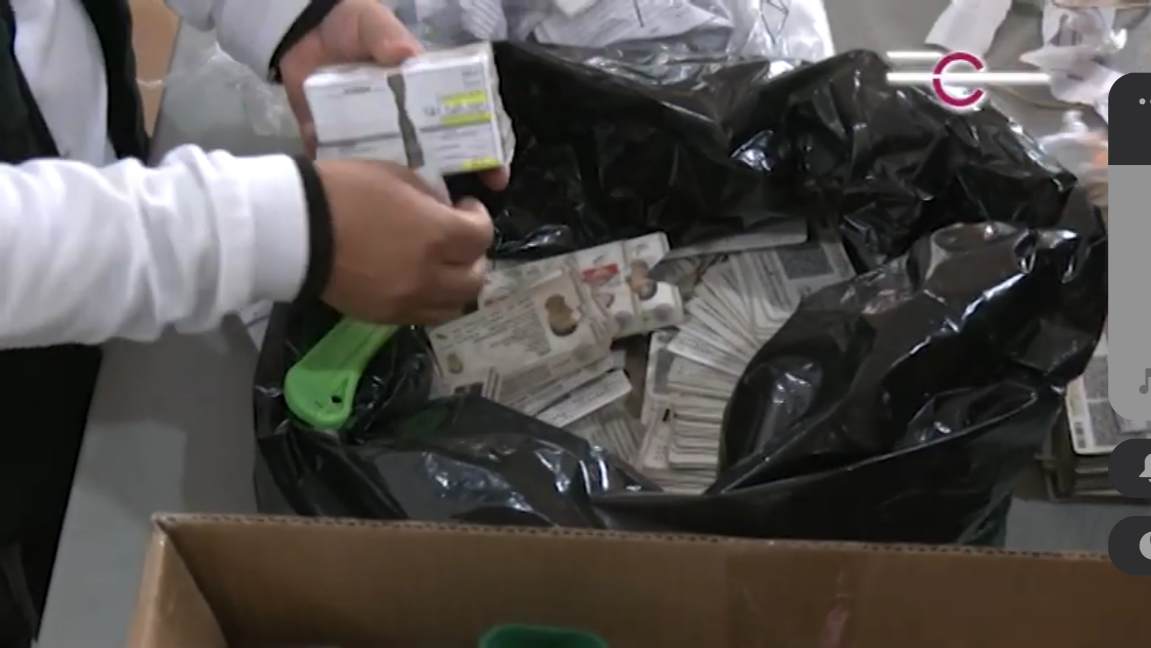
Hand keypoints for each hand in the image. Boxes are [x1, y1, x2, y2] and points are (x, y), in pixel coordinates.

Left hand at [280, 0, 508, 190]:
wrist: (300, 29)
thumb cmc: (351, 24)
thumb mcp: (375, 23)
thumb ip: (389, 38)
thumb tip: (406, 56)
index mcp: (422, 95)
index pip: (462, 127)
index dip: (483, 152)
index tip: (496, 175)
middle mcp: (401, 121)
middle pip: (434, 159)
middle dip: (450, 184)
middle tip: (457, 209)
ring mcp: (370, 135)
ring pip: (395, 173)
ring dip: (404, 193)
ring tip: (414, 212)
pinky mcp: (336, 140)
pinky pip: (347, 168)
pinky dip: (352, 184)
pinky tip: (363, 199)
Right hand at [317, 159, 493, 323]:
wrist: (296, 230)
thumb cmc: (344, 191)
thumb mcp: (395, 175)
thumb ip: (429, 197)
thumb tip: (446, 211)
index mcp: (437, 234)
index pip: (481, 236)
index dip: (479, 219)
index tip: (464, 209)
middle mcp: (431, 275)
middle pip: (475, 278)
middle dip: (473, 256)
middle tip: (458, 241)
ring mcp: (408, 301)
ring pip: (455, 305)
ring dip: (456, 284)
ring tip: (442, 266)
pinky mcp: (386, 317)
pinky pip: (426, 316)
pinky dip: (432, 300)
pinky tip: (419, 282)